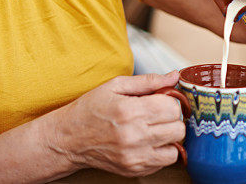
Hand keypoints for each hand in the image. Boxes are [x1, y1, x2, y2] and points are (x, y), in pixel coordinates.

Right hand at [47, 72, 185, 176]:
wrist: (68, 139)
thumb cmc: (90, 110)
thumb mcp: (115, 86)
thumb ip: (148, 81)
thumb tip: (174, 76)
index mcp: (130, 111)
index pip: (172, 107)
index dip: (170, 101)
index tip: (161, 100)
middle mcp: (134, 136)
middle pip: (177, 128)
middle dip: (172, 118)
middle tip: (158, 114)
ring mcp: (134, 156)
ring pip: (175, 147)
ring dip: (170, 136)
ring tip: (156, 128)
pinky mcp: (134, 170)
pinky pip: (164, 162)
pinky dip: (162, 151)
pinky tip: (149, 141)